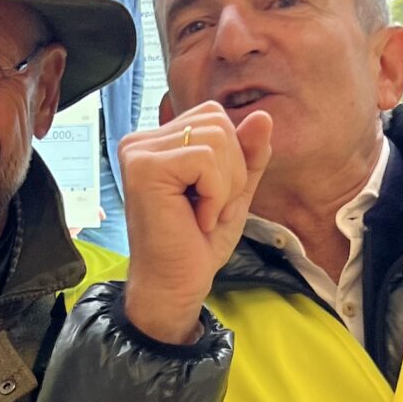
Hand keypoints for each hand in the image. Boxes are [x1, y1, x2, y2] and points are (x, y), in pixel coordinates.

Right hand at [119, 104, 272, 343]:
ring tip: (203, 215)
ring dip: (224, 186)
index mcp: (158, 141)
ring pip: (216, 138)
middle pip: (218, 122)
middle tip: (209, 210)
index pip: (215, 116)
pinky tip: (197, 218)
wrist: (175, 285)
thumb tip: (264, 116)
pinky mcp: (144, 167)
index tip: (212, 198)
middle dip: (232, 171)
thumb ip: (248, 154)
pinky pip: (206, 158)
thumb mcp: (234, 191)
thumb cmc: (197, 243)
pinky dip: (214, 194)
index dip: (232, 158)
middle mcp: (141, 141)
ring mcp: (138, 152)